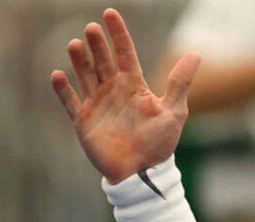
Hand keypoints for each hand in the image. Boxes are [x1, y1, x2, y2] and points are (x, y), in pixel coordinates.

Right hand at [50, 9, 199, 183]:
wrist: (142, 172)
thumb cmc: (160, 143)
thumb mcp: (174, 111)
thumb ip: (180, 82)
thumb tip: (195, 54)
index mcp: (134, 86)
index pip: (124, 53)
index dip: (118, 34)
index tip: (110, 14)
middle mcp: (114, 91)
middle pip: (103, 61)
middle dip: (97, 45)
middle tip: (91, 29)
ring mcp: (97, 104)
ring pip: (85, 76)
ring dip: (80, 61)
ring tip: (75, 44)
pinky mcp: (83, 120)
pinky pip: (69, 101)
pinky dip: (63, 90)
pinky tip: (58, 75)